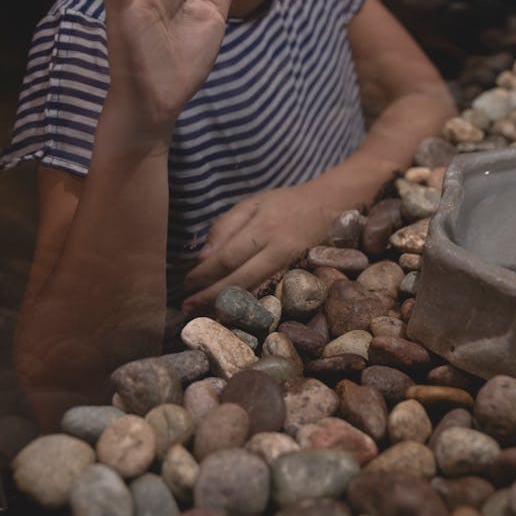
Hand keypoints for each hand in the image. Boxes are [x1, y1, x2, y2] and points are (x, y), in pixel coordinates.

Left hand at [181, 183, 336, 306]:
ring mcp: (289, 264)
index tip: (186, 283)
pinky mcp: (297, 274)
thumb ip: (226, 226)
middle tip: (187, 306)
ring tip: (203, 312)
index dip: (204, 273)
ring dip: (226, 302)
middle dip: (210, 295)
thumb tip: (203, 258)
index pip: (227, 256)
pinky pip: (267, 291)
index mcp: (262, 227)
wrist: (330, 205)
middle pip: (238, 278)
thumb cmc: (285, 203)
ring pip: (253, 289)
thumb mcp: (253, 203)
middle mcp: (276, 248)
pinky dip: (247, 301)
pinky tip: (232, 308)